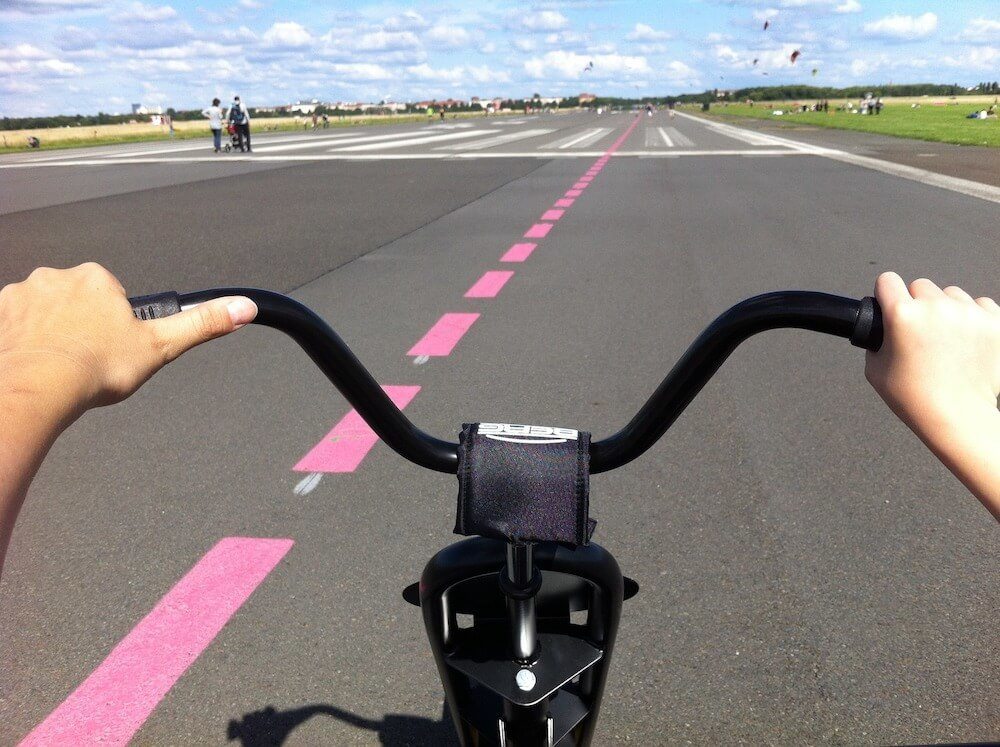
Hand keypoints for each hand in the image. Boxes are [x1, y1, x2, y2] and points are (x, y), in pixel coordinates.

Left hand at [0, 263, 256, 419]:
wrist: (36, 389)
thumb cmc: (94, 368)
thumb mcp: (161, 346)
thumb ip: (203, 324)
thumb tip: (244, 307)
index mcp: (96, 279)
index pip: (109, 294)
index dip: (114, 323)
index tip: (112, 346)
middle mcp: (55, 279)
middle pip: (74, 301)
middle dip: (79, 326)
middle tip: (86, 359)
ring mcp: (20, 297)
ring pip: (40, 314)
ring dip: (48, 335)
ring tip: (58, 367)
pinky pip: (11, 327)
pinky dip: (20, 345)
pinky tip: (31, 366)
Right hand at [865, 271, 999, 519]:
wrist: (960, 418)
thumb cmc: (916, 400)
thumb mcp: (875, 370)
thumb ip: (876, 340)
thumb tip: (882, 326)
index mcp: (902, 316)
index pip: (887, 280)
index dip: (886, 294)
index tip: (889, 305)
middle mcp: (936, 308)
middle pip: (920, 286)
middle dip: (917, 304)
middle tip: (919, 333)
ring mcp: (969, 313)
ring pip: (951, 294)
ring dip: (946, 309)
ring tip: (945, 341)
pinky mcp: (995, 321)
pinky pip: (979, 305)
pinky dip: (972, 318)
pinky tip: (966, 342)